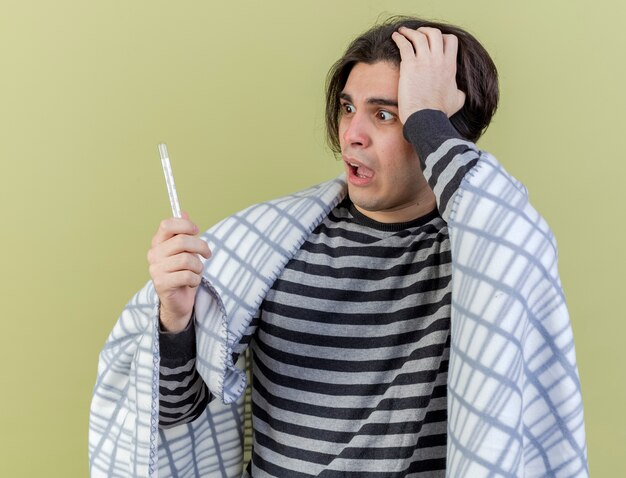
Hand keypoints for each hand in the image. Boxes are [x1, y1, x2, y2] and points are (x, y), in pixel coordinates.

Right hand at [147, 212, 211, 332]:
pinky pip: (187, 276)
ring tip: (196, 271)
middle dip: (200, 246)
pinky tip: (192, 282)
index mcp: (158, 243)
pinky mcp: (162, 284)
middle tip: (207, 253)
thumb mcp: (186, 251)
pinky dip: (196, 279)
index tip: (196, 231)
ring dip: (198, 266)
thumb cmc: (183, 273)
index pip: (167, 225)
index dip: (185, 225)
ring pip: (187, 259)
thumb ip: (183, 233)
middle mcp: (154, 254)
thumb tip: (183, 213)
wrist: (178, 301)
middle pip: (182, 241)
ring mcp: (156, 269)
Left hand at [391, 26, 465, 122]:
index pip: (451, 41)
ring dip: (410, 32)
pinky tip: (395, 37)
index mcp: (450, 66)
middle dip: (426, 31)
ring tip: (402, 32)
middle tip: (418, 34)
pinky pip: (404, 44)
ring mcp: (424, 61)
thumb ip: (459, 92)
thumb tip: (460, 91)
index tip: (434, 41)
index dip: (442, 37)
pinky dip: (399, 38)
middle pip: (435, 33)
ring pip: (419, 36)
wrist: (426, 118)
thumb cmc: (439, 112)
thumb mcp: (457, 100)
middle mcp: (438, 60)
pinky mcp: (410, 65)